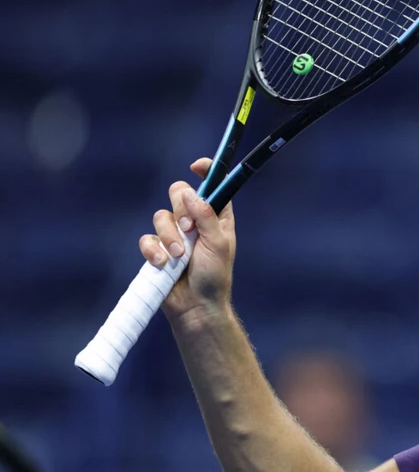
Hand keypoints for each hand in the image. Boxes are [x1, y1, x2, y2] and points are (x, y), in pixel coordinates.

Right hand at [139, 158, 236, 327]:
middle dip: (181, 210)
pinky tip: (163, 264)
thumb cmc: (214, 276)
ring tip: (179, 257)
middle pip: (179, 193)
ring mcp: (175, 234)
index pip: (212, 186)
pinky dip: (154, 250)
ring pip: (161, 216)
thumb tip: (192, 193)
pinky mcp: (157, 249)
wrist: (195, 306)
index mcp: (216, 216)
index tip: (196, 166)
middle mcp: (195, 221)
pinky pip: (147, 238)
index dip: (205, 171)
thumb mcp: (218, 244)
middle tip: (189, 230)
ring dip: (169, 236)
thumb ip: (206, 217)